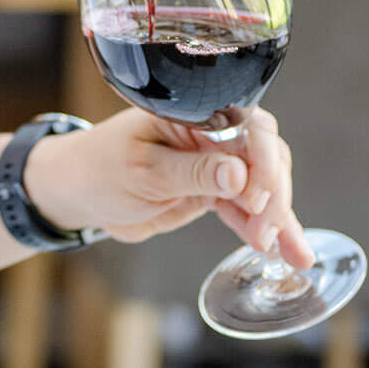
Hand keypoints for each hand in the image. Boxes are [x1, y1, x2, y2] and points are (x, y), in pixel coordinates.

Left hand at [23, 106, 312, 265]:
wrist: (78, 193)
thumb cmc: (99, 169)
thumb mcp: (144, 171)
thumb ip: (192, 173)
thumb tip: (240, 173)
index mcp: (194, 114)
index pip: (247, 126)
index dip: (261, 160)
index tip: (255, 197)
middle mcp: (211, 134)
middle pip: (264, 156)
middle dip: (273, 194)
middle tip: (266, 232)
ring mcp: (214, 164)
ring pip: (262, 185)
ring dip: (279, 217)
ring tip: (290, 253)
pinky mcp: (212, 192)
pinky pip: (247, 210)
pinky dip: (267, 229)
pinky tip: (289, 253)